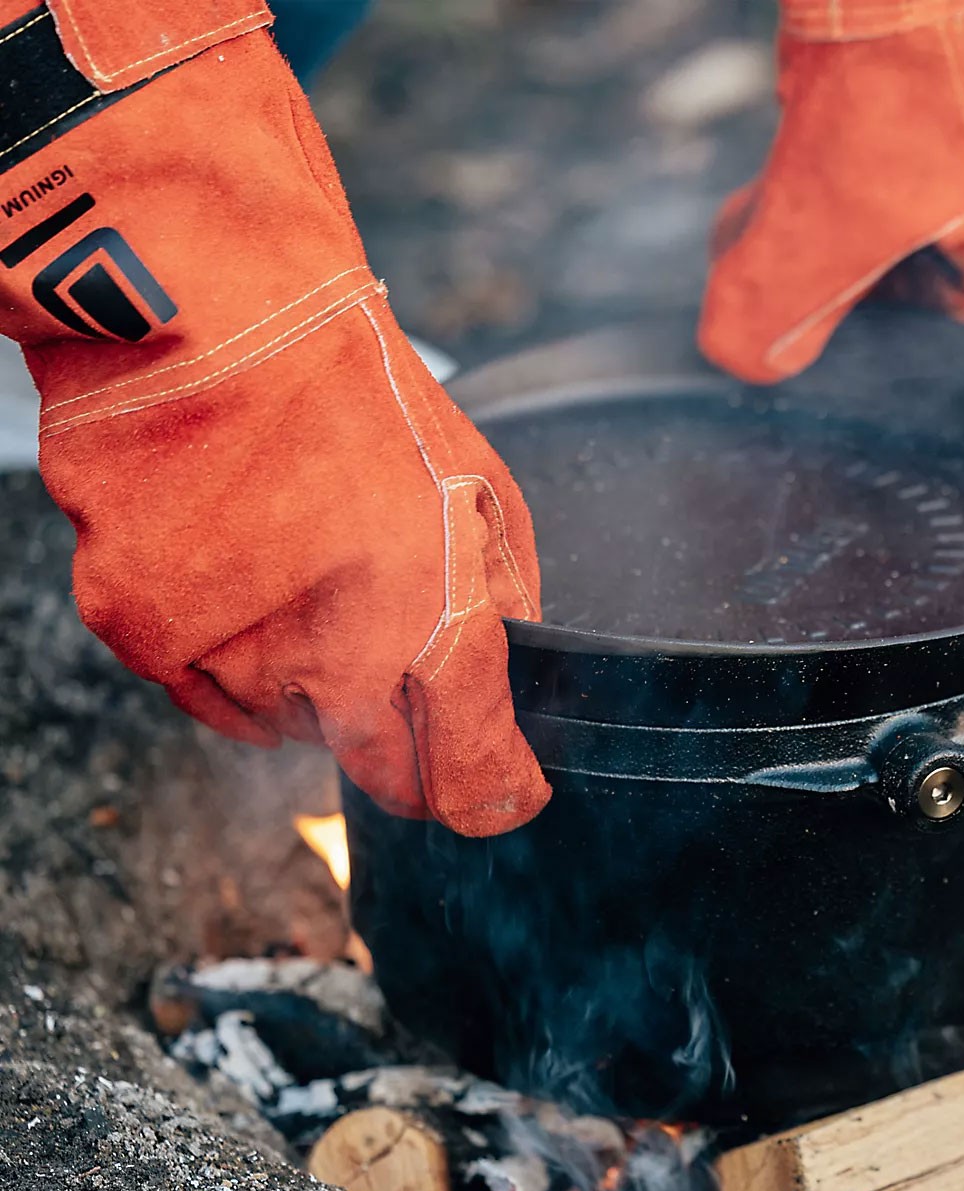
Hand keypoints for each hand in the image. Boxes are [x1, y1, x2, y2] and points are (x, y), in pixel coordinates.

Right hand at [0, 0, 548, 834]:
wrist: (210, 310)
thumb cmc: (355, 390)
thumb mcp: (485, 490)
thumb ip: (506, 605)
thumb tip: (508, 672)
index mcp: (425, 630)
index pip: (468, 784)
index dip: (489, 795)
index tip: (498, 789)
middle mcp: (323, 667)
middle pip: (371, 765)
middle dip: (392, 720)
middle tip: (380, 625)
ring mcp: (224, 656)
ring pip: (280, 722)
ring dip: (300, 672)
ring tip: (297, 561)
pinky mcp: (142, 631)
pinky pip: (201, 679)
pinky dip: (224, 640)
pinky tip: (236, 556)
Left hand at [700, 0, 963, 383]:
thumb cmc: (871, 111)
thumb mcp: (802, 249)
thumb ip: (767, 326)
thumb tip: (746, 360)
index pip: (958, 302)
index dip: (889, 319)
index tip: (831, 315)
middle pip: (926, 231)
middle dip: (851, 252)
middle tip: (791, 258)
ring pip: (909, 158)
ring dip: (841, 184)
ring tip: (778, 193)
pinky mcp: (955, 25)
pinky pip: (899, 92)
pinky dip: (846, 115)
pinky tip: (796, 120)